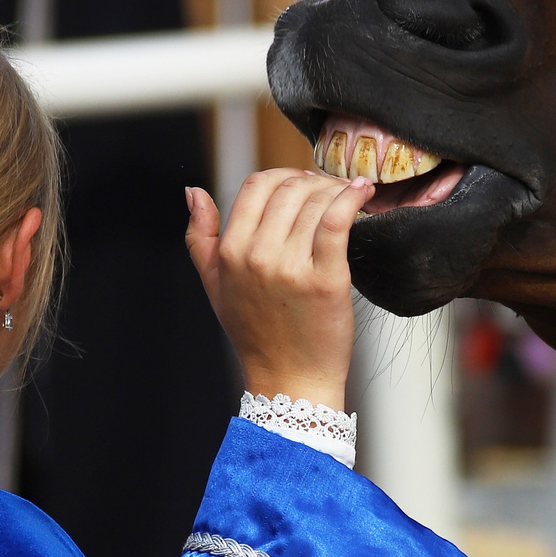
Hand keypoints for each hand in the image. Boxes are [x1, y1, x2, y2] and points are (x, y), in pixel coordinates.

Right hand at [184, 170, 370, 410]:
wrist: (289, 380)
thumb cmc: (257, 335)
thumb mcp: (215, 285)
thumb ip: (200, 236)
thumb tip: (193, 192)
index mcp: (230, 252)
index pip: (256, 186)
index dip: (283, 177)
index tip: (302, 184)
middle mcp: (257, 256)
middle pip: (289, 189)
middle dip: (313, 181)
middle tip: (329, 190)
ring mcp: (291, 268)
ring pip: (316, 201)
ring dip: (336, 189)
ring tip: (348, 195)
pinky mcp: (326, 280)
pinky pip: (337, 222)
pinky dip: (352, 199)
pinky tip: (362, 192)